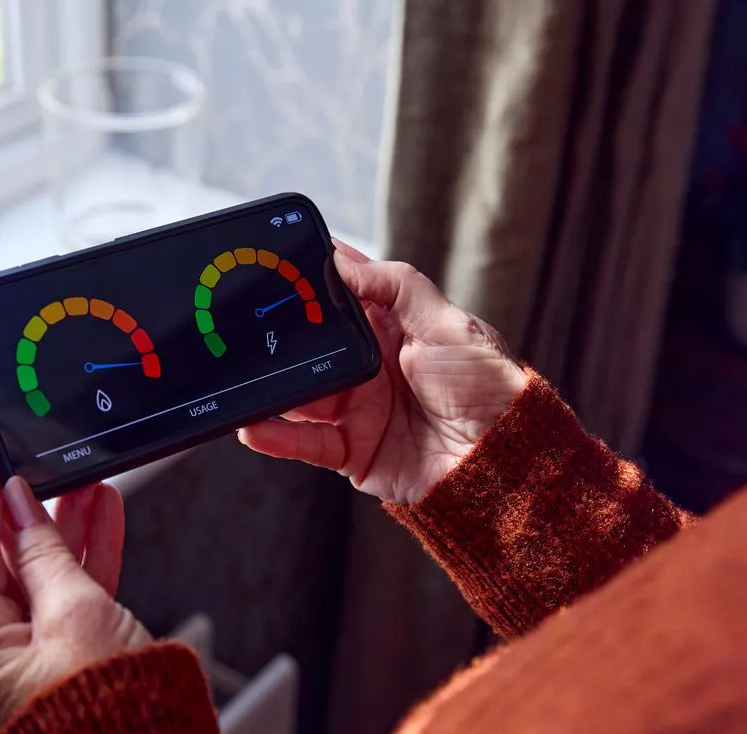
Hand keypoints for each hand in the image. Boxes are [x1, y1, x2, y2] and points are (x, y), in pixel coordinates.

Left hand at [0, 440, 150, 733]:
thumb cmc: (111, 713)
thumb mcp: (75, 610)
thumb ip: (41, 549)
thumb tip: (15, 501)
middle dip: (26, 505)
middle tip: (31, 456)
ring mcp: (17, 657)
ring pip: (36, 570)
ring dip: (62, 525)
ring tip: (84, 479)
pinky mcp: (53, 656)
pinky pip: (60, 593)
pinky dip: (81, 557)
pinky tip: (99, 515)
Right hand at [239, 240, 527, 504]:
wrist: (503, 463)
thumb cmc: (487, 388)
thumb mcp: (450, 324)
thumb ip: (397, 287)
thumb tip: (342, 262)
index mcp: (390, 327)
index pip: (340, 292)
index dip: (309, 275)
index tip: (275, 257)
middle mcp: (366, 365)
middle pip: (309, 343)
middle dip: (279, 332)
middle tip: (245, 320)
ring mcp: (354, 408)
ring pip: (298, 393)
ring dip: (271, 386)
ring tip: (243, 375)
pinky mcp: (349, 450)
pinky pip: (304, 443)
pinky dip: (277, 437)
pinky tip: (253, 426)